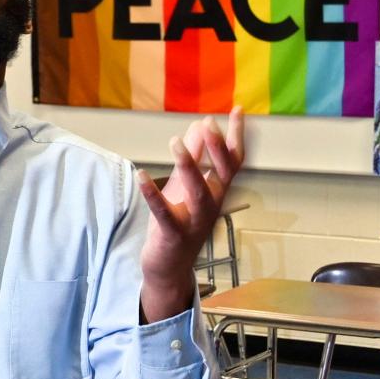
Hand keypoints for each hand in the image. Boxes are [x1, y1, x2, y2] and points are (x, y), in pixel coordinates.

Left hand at [136, 107, 244, 322]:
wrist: (169, 268)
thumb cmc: (178, 223)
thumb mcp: (184, 187)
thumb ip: (193, 158)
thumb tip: (198, 126)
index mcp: (216, 191)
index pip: (232, 160)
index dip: (236, 136)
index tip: (237, 110)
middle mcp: (211, 205)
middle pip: (223, 174)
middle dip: (216, 148)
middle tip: (208, 123)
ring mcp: (195, 221)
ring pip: (198, 192)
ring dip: (188, 166)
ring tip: (175, 142)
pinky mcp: (173, 235)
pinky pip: (164, 212)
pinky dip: (153, 194)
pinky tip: (141, 175)